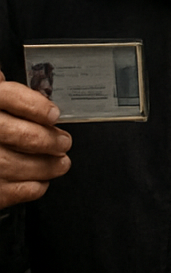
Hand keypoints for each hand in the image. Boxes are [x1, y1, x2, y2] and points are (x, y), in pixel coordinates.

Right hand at [0, 71, 72, 208]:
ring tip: (60, 164)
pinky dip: (29, 188)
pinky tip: (38, 182)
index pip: (8, 96)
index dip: (34, 105)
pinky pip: (6, 191)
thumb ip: (3, 92)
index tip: (54, 114)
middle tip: (64, 142)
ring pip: (14, 164)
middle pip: (18, 134)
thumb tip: (10, 81)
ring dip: (45, 166)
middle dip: (48, 140)